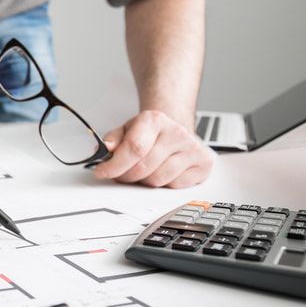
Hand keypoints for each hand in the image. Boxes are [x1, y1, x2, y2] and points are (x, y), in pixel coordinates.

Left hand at [93, 110, 214, 187]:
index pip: (134, 148)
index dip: (114, 165)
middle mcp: (176, 132)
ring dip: (144, 181)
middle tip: (120, 174)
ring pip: (157, 180)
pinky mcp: (203, 164)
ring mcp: (192, 148)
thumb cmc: (149, 133)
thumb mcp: (127, 130)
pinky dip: (163, 184)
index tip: (102, 172)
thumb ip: (112, 140)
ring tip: (144, 170)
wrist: (175, 129)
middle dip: (126, 176)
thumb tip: (103, 150)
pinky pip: (174, 186)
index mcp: (155, 120)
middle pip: (143, 168)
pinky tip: (162, 172)